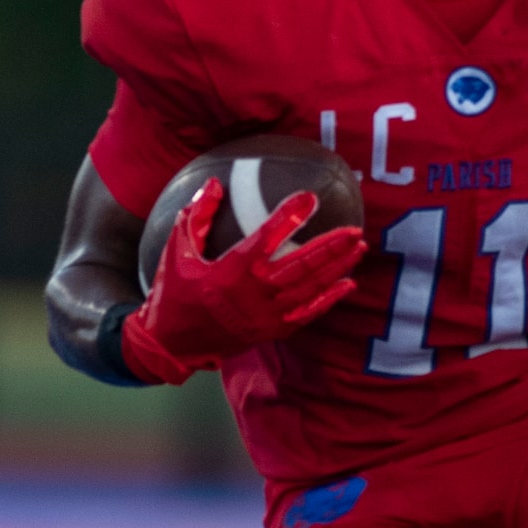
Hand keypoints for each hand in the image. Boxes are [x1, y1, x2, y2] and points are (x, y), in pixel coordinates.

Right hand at [118, 179, 365, 384]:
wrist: (170, 343)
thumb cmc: (173, 292)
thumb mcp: (177, 249)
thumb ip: (197, 215)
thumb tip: (217, 184)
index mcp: (230, 271)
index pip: (267, 238)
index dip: (289, 217)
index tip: (309, 198)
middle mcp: (253, 294)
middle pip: (301, 267)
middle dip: (331, 248)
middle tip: (355, 230)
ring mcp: (265, 316)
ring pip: (309, 290)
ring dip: (336, 268)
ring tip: (358, 249)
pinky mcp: (270, 331)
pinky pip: (306, 315)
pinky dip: (328, 300)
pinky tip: (347, 285)